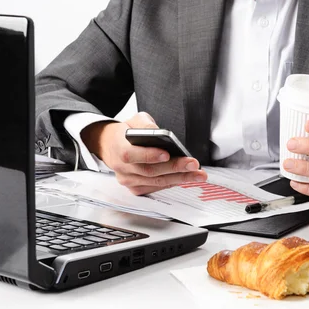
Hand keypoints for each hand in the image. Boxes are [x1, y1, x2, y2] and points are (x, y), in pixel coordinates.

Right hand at [80, 112, 206, 194]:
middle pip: (149, 171)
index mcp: (118, 148)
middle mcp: (122, 168)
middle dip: (174, 168)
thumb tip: (161, 134)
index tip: (167, 154)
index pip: (131, 155)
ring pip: (156, 182)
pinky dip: (172, 183)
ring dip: (179, 178)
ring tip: (197, 174)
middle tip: (193, 164)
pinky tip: (186, 178)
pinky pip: (156, 188)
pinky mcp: (135, 188)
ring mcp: (128, 180)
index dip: (149, 155)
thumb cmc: (125, 132)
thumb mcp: (134, 120)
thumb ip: (145, 125)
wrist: (110, 146)